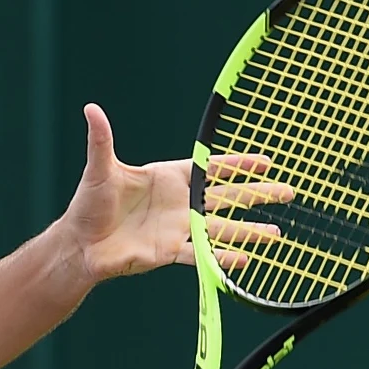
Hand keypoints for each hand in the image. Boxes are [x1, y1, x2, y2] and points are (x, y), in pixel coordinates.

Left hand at [61, 103, 294, 281]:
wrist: (80, 244)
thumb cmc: (88, 205)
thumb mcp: (100, 169)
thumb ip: (102, 140)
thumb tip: (91, 108)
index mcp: (167, 177)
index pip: (210, 168)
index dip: (238, 165)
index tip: (266, 161)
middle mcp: (178, 203)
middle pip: (226, 197)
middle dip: (257, 194)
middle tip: (288, 192)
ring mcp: (177, 228)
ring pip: (221, 229)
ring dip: (248, 231)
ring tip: (276, 234)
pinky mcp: (169, 252)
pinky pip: (201, 255)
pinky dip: (221, 259)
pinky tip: (245, 260)